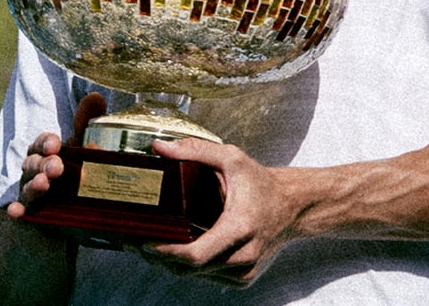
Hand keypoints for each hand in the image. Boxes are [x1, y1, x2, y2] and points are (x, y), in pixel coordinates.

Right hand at [7, 92, 106, 218]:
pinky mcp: (32, 216)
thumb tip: (95, 97)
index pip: (41, 144)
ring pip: (28, 187)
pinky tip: (15, 211)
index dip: (45, 142)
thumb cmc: (72, 169)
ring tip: (44, 184)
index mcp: (45, 152)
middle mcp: (34, 171)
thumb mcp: (81, 146)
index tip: (55, 143)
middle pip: (33, 165)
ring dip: (34, 185)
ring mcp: (31, 194)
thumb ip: (86, 123)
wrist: (67, 209)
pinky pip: (21, 213)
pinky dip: (17, 211)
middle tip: (57, 165)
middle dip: (44, 164)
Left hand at [145, 138, 299, 286]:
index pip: (195, 255)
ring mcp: (244, 273)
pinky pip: (208, 278)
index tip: (143, 243)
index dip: (165, 254)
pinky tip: (178, 251)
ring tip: (152, 245)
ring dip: (173, 264)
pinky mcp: (243, 280)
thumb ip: (196, 150)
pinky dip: (191, 267)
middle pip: (190, 270)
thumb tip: (160, 148)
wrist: (292, 206)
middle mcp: (243, 257)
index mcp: (239, 228)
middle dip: (160, 258)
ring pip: (197, 278)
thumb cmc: (261, 183)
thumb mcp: (231, 158)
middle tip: (136, 242)